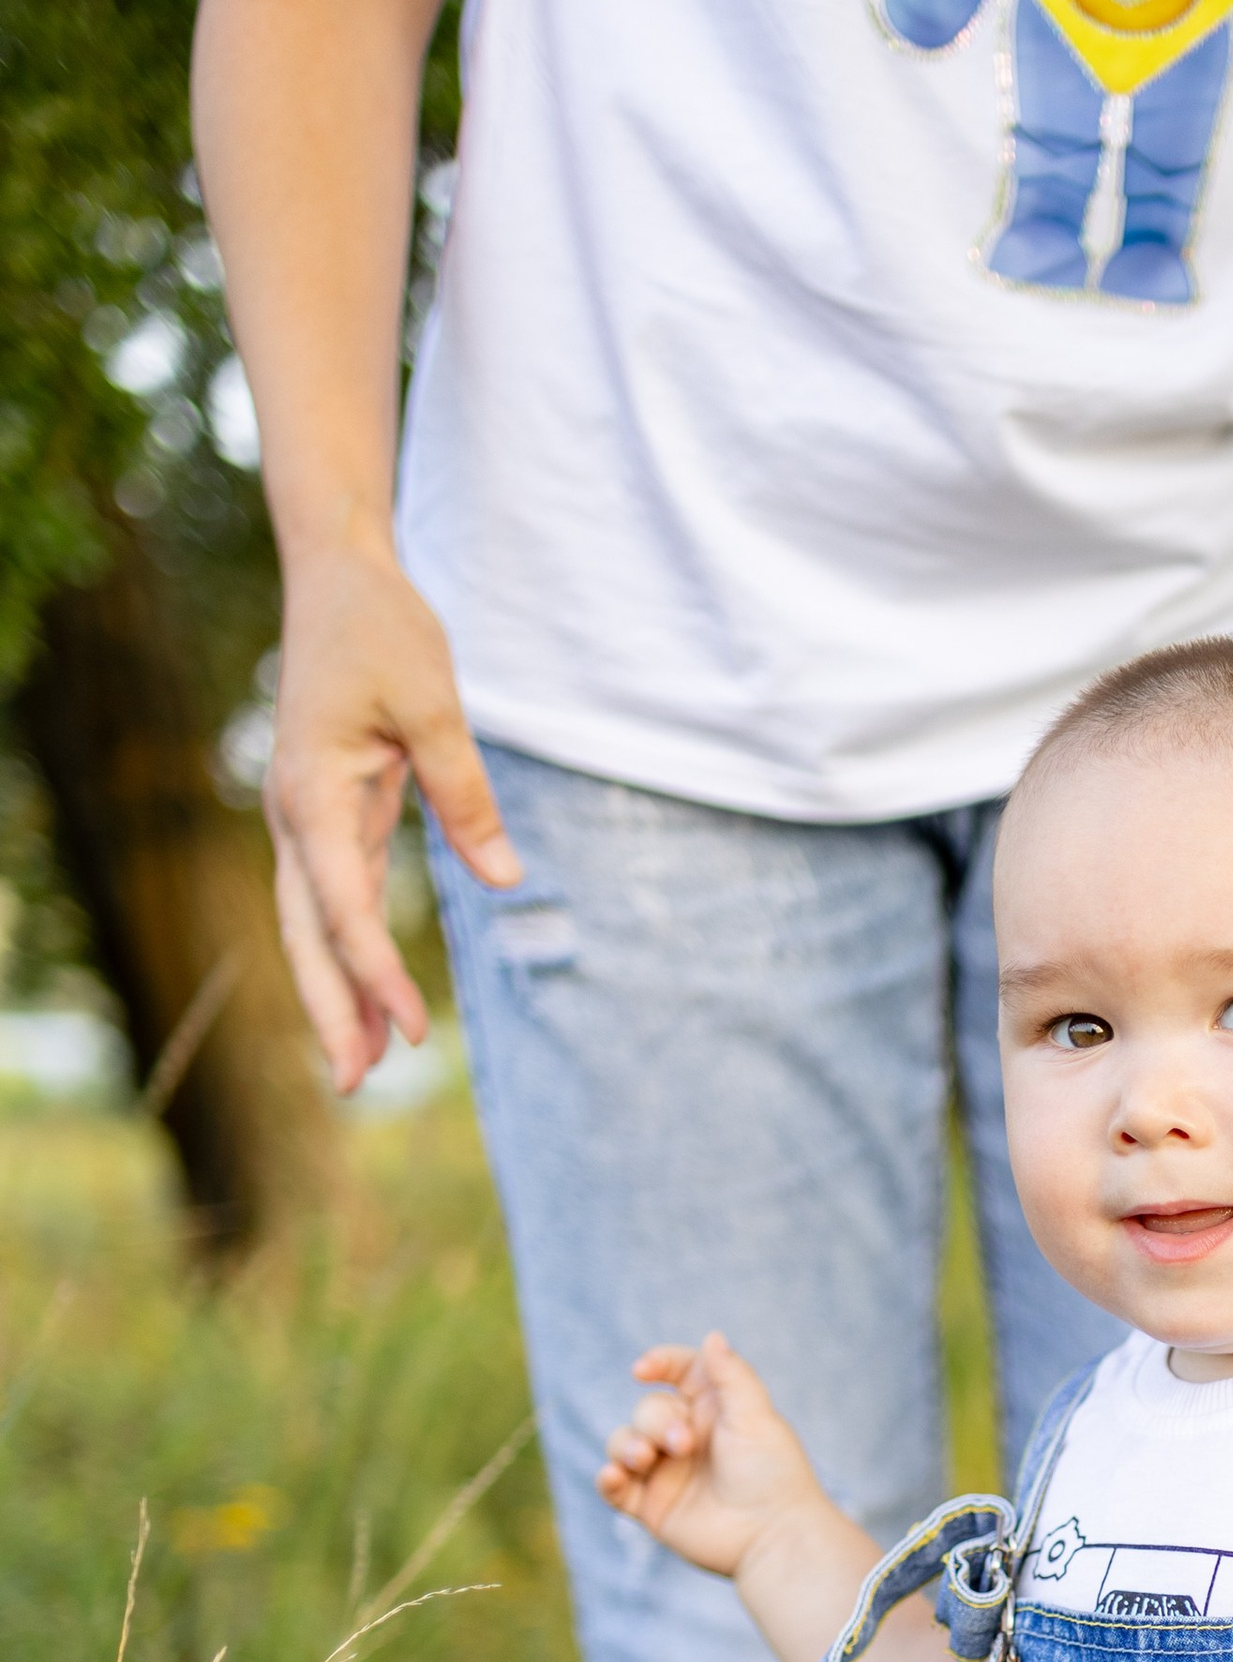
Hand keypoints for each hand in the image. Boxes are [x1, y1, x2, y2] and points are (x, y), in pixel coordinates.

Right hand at [265, 538, 520, 1092]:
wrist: (336, 575)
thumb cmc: (381, 630)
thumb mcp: (433, 704)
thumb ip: (466, 795)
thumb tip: (509, 880)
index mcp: (313, 793)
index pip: (343, 907)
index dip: (377, 975)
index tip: (415, 1031)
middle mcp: (295, 816)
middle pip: (307, 935)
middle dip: (330, 1011)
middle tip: (353, 1087)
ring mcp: (304, 817)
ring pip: (312, 925)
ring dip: (334, 993)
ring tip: (357, 1066)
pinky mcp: (325, 812)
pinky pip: (330, 897)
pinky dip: (346, 950)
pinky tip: (366, 996)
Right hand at [597, 1332, 830, 1580]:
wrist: (773, 1535)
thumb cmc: (773, 1474)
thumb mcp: (755, 1417)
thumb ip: (731, 1375)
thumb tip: (712, 1335)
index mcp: (713, 1410)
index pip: (678, 1372)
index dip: (658, 1363)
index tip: (642, 1370)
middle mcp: (687, 1437)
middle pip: (648, 1411)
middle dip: (657, 1423)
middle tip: (684, 1445)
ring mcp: (667, 1472)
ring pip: (624, 1443)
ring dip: (626, 1446)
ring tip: (644, 1460)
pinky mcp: (652, 1507)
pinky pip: (616, 1487)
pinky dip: (608, 1478)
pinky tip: (614, 1475)